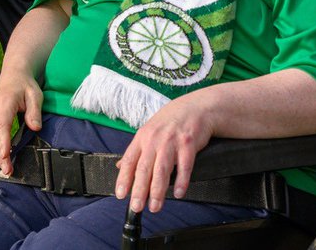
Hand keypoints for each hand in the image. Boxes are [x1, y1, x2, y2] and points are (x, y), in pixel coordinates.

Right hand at [0, 72, 42, 177]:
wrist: (14, 75)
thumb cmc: (25, 85)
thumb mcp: (35, 95)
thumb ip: (35, 111)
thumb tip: (35, 127)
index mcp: (4, 102)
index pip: (2, 125)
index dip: (3, 142)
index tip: (5, 156)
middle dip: (0, 155)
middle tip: (8, 170)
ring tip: (5, 169)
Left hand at [114, 93, 215, 212]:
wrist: (196, 108)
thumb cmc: (171, 121)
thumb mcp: (149, 131)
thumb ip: (137, 151)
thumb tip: (120, 166)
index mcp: (142, 137)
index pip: (129, 160)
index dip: (123, 179)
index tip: (120, 194)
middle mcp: (155, 139)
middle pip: (144, 168)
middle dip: (139, 190)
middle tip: (137, 207)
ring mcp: (171, 141)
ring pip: (162, 170)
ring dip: (158, 191)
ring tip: (155, 206)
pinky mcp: (188, 144)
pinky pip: (184, 166)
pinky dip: (182, 181)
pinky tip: (179, 193)